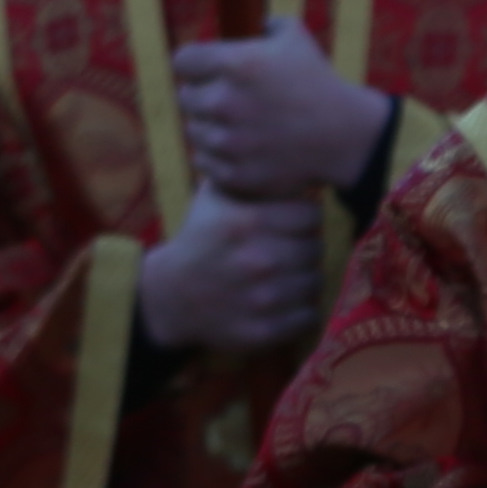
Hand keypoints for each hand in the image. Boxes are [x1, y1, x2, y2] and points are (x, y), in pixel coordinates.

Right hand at [138, 194, 326, 357]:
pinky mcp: (264, 331)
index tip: (292, 224)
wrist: (170, 297)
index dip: (303, 219)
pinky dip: (301, 310)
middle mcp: (258, 260)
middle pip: (315, 249)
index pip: (311, 216)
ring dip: (304, 279)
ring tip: (285, 276)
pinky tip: (283, 301)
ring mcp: (263, 299)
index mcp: (247, 222)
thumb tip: (289, 156)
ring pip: (316, 282)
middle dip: (303, 248)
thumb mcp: (215, 198)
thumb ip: (250, 176)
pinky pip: (308, 316)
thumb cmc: (200, 240)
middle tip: (288, 252)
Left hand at [171, 22, 397, 204]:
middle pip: (185, 96)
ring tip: (241, 125)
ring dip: (211, 127)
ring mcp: (227, 141)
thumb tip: (256, 23)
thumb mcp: (296, 39)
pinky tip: (242, 148)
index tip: (210, 71)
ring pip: (194, 130)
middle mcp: (224, 101)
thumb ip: (268, 24)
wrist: (344, 135)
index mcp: (234, 64)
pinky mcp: (232, 172)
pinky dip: (218, 156)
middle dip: (204, 95)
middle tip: (233, 100)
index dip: (197, 64)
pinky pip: (203, 161)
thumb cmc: (318, 83)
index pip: (183, 60)